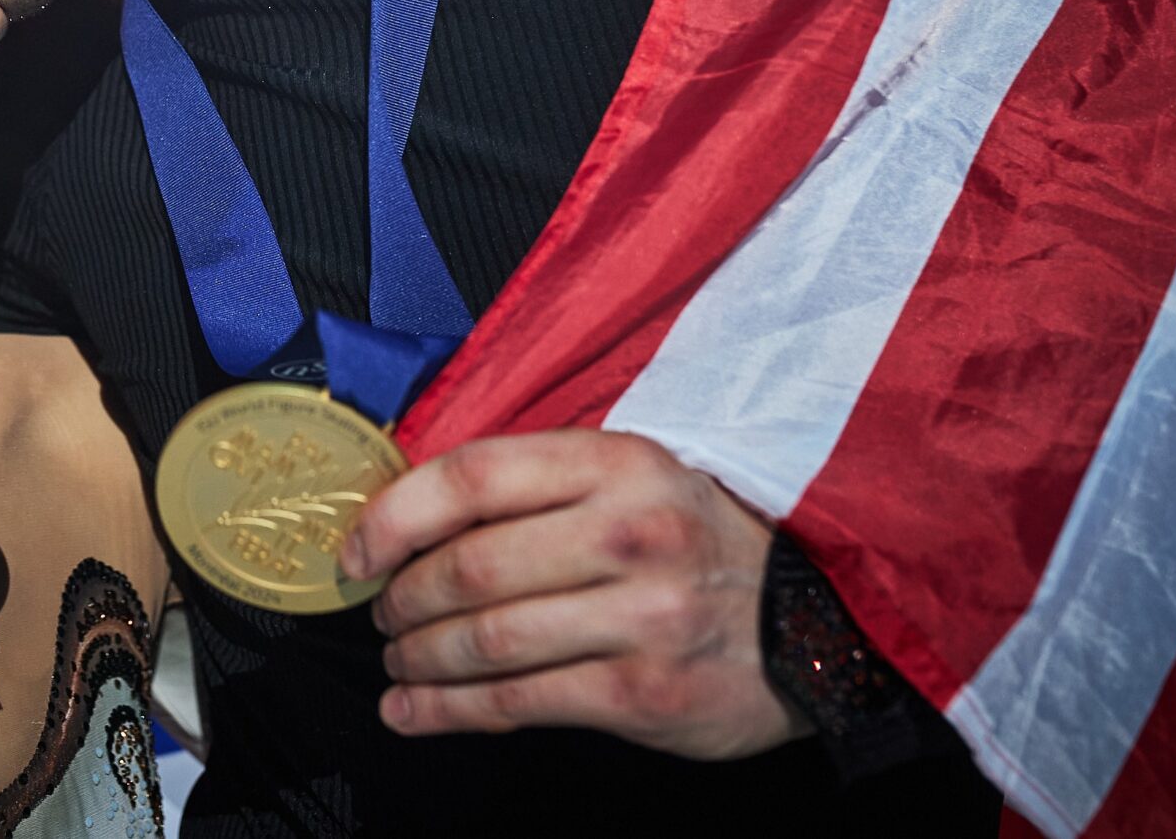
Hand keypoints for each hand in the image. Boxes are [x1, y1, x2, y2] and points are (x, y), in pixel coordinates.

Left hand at [341, 428, 807, 759]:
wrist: (820, 621)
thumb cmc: (700, 540)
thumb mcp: (633, 478)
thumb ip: (537, 487)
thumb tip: (411, 513)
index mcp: (616, 463)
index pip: (472, 477)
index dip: (393, 515)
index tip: (355, 549)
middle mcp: (629, 533)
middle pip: (469, 565)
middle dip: (402, 595)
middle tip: (381, 611)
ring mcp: (643, 619)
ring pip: (487, 640)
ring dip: (419, 656)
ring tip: (397, 658)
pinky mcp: (647, 695)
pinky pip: (520, 703)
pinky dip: (448, 711)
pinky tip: (413, 711)